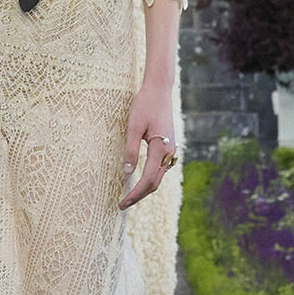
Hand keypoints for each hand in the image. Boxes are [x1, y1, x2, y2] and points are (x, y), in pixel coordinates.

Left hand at [119, 78, 176, 209]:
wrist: (159, 90)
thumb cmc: (145, 105)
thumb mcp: (134, 127)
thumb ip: (131, 150)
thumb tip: (127, 173)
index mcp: (161, 148)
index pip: (148, 180)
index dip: (135, 194)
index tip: (122, 203)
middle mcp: (170, 152)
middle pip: (155, 182)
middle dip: (139, 195)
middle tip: (123, 204)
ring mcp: (171, 149)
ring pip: (159, 176)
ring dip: (145, 188)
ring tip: (129, 196)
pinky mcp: (169, 146)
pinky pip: (161, 168)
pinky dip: (150, 178)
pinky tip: (139, 180)